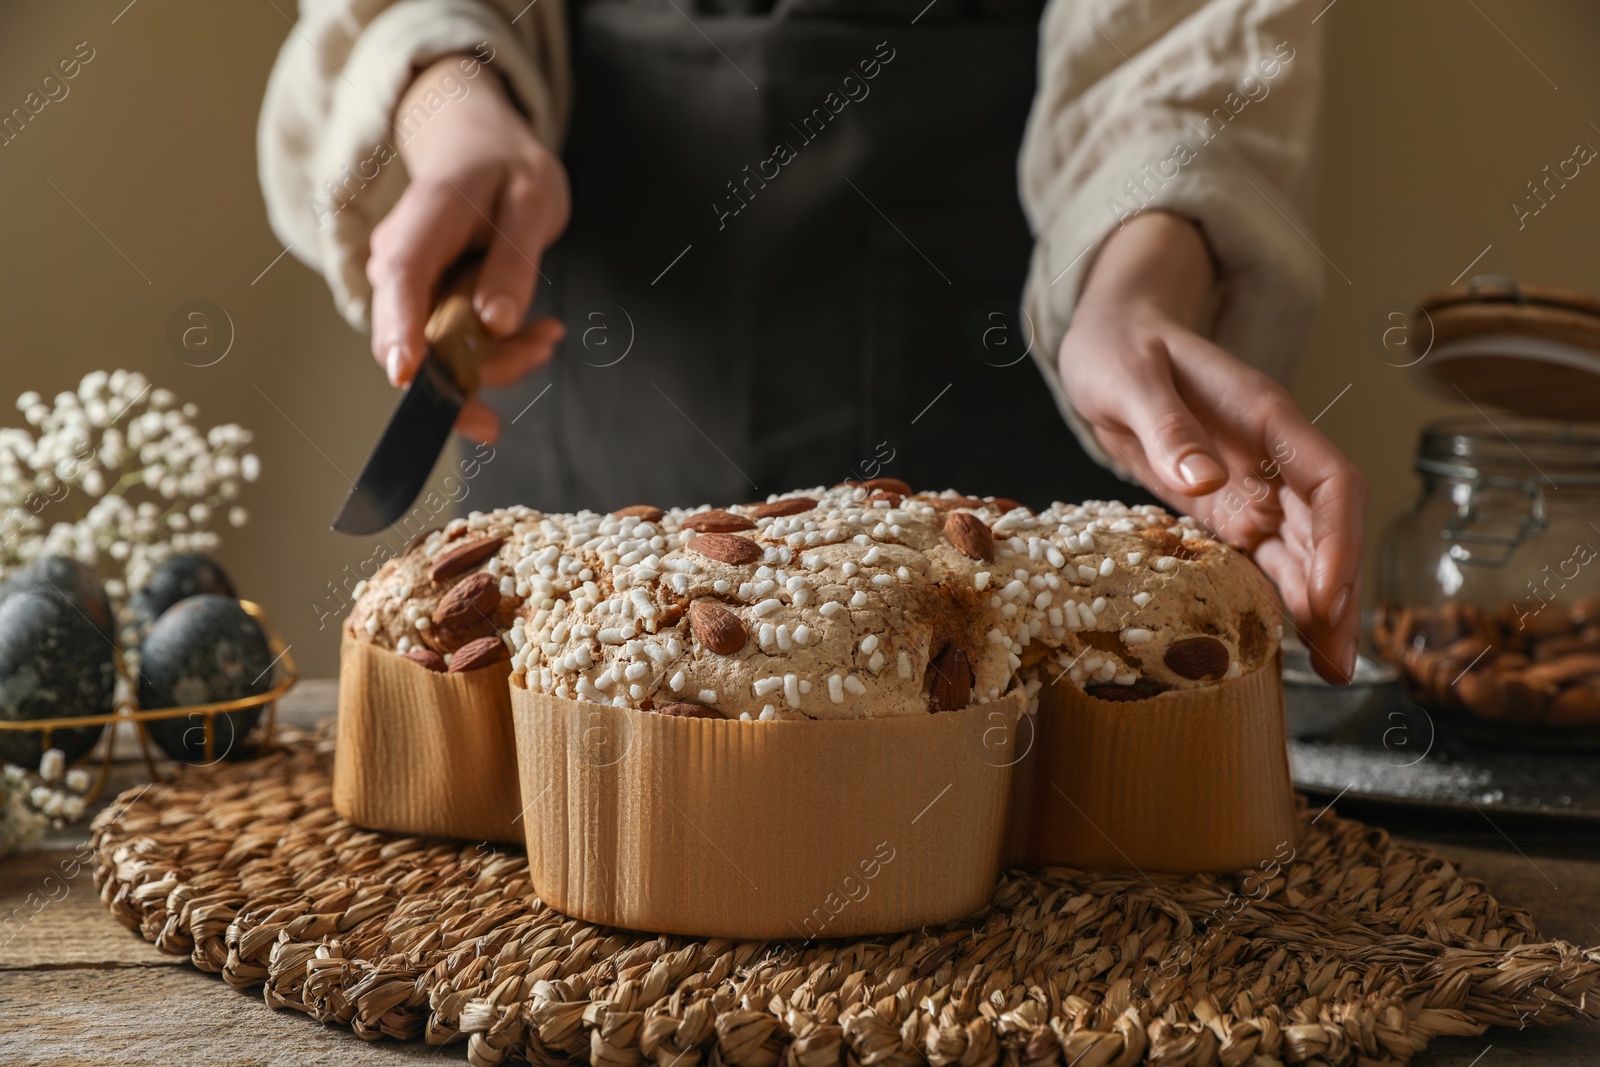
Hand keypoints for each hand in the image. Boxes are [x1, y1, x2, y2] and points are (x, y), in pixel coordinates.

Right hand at [367, 55, 570, 442]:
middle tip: (544, 345)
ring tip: (548, 333)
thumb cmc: (505, 172)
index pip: (401, 279)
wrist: (481, 154)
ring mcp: (408, 291)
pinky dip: (497, 353)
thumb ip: (514, 262)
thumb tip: (496, 321)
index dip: (401, 329)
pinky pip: (455, 352)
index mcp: (422, 223)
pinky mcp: (425, 310)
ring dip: (499, 360)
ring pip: (439, 356)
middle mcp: (399, 263)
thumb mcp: (530, 204)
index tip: (408, 374)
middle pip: (417, 338)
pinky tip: (536, 334)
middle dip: (481, 366)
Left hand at [1058, 211, 1365, 682]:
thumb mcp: (1130, 379)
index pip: (1327, 480)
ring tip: (1331, 667)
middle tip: (1339, 660)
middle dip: (1338, 593)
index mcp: (1264, 415)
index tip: (1326, 594)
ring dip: (1319, 606)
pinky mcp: (1224, 507)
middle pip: (1326, 528)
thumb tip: (1204, 480)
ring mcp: (1251, 483)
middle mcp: (1270, 454)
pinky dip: (1278, 595)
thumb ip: (1167, 426)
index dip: (1337, 538)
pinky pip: (1261, 556)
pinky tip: (1289, 639)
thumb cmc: (1121, 347)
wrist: (1109, 340)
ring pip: (1301, 551)